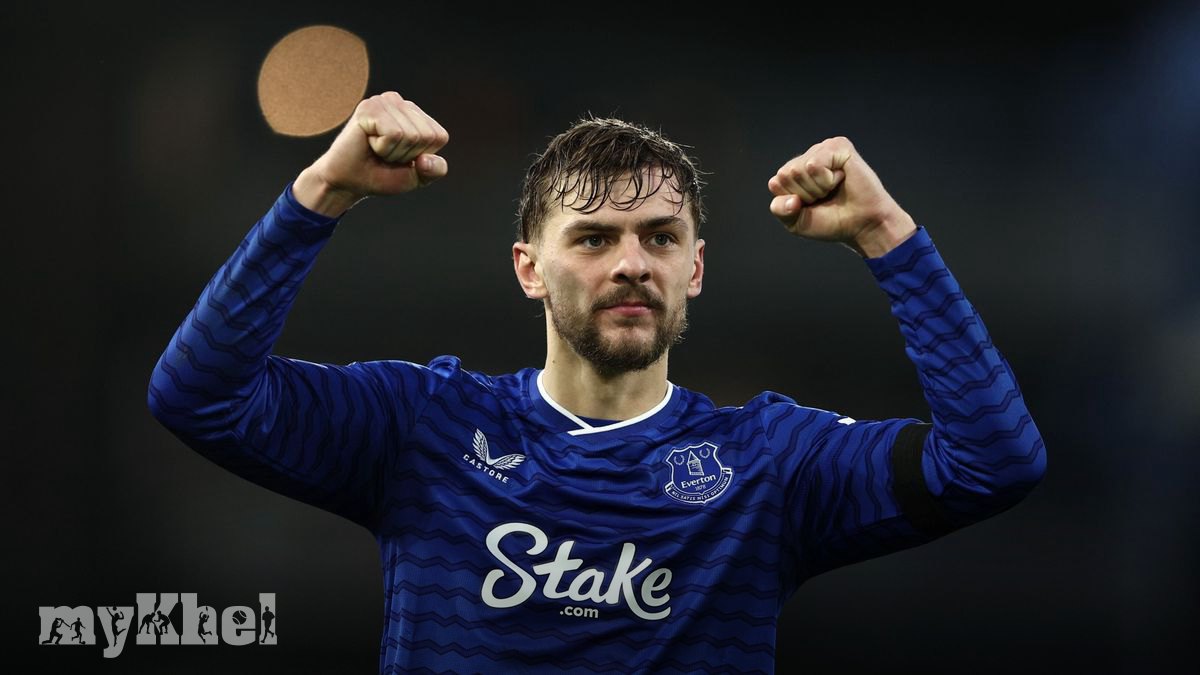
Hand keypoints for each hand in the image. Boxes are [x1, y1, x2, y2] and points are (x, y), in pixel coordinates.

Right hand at [295, 91, 448, 214]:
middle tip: (385, 155)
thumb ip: (435, 170)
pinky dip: (382, 147)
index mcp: (417, 115)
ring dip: (392, 152)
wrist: (348, 182)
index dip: (421, 157)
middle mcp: (402, 103)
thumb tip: (426, 159)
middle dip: (406, 155)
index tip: (400, 157)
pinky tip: (368, 142)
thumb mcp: (417, 177)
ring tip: (376, 149)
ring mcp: (385, 102)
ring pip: (410, 135)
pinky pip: (393, 134)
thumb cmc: (382, 175)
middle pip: (425, 136)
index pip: (439, 137)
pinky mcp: (369, 107)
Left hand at [767, 137, 913, 254]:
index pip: (776, 183)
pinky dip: (827, 180)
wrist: (862, 225)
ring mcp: (823, 149)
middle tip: (826, 197)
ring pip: (799, 169)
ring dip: (817, 188)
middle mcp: (807, 158)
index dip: (792, 202)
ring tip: (834, 189)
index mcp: (794, 173)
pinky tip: (842, 179)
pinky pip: (814, 165)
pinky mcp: (838, 146)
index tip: (812, 205)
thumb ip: (780, 209)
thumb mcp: (796, 222)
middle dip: (805, 194)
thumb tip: (784, 190)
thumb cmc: (832, 222)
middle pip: (786, 174)